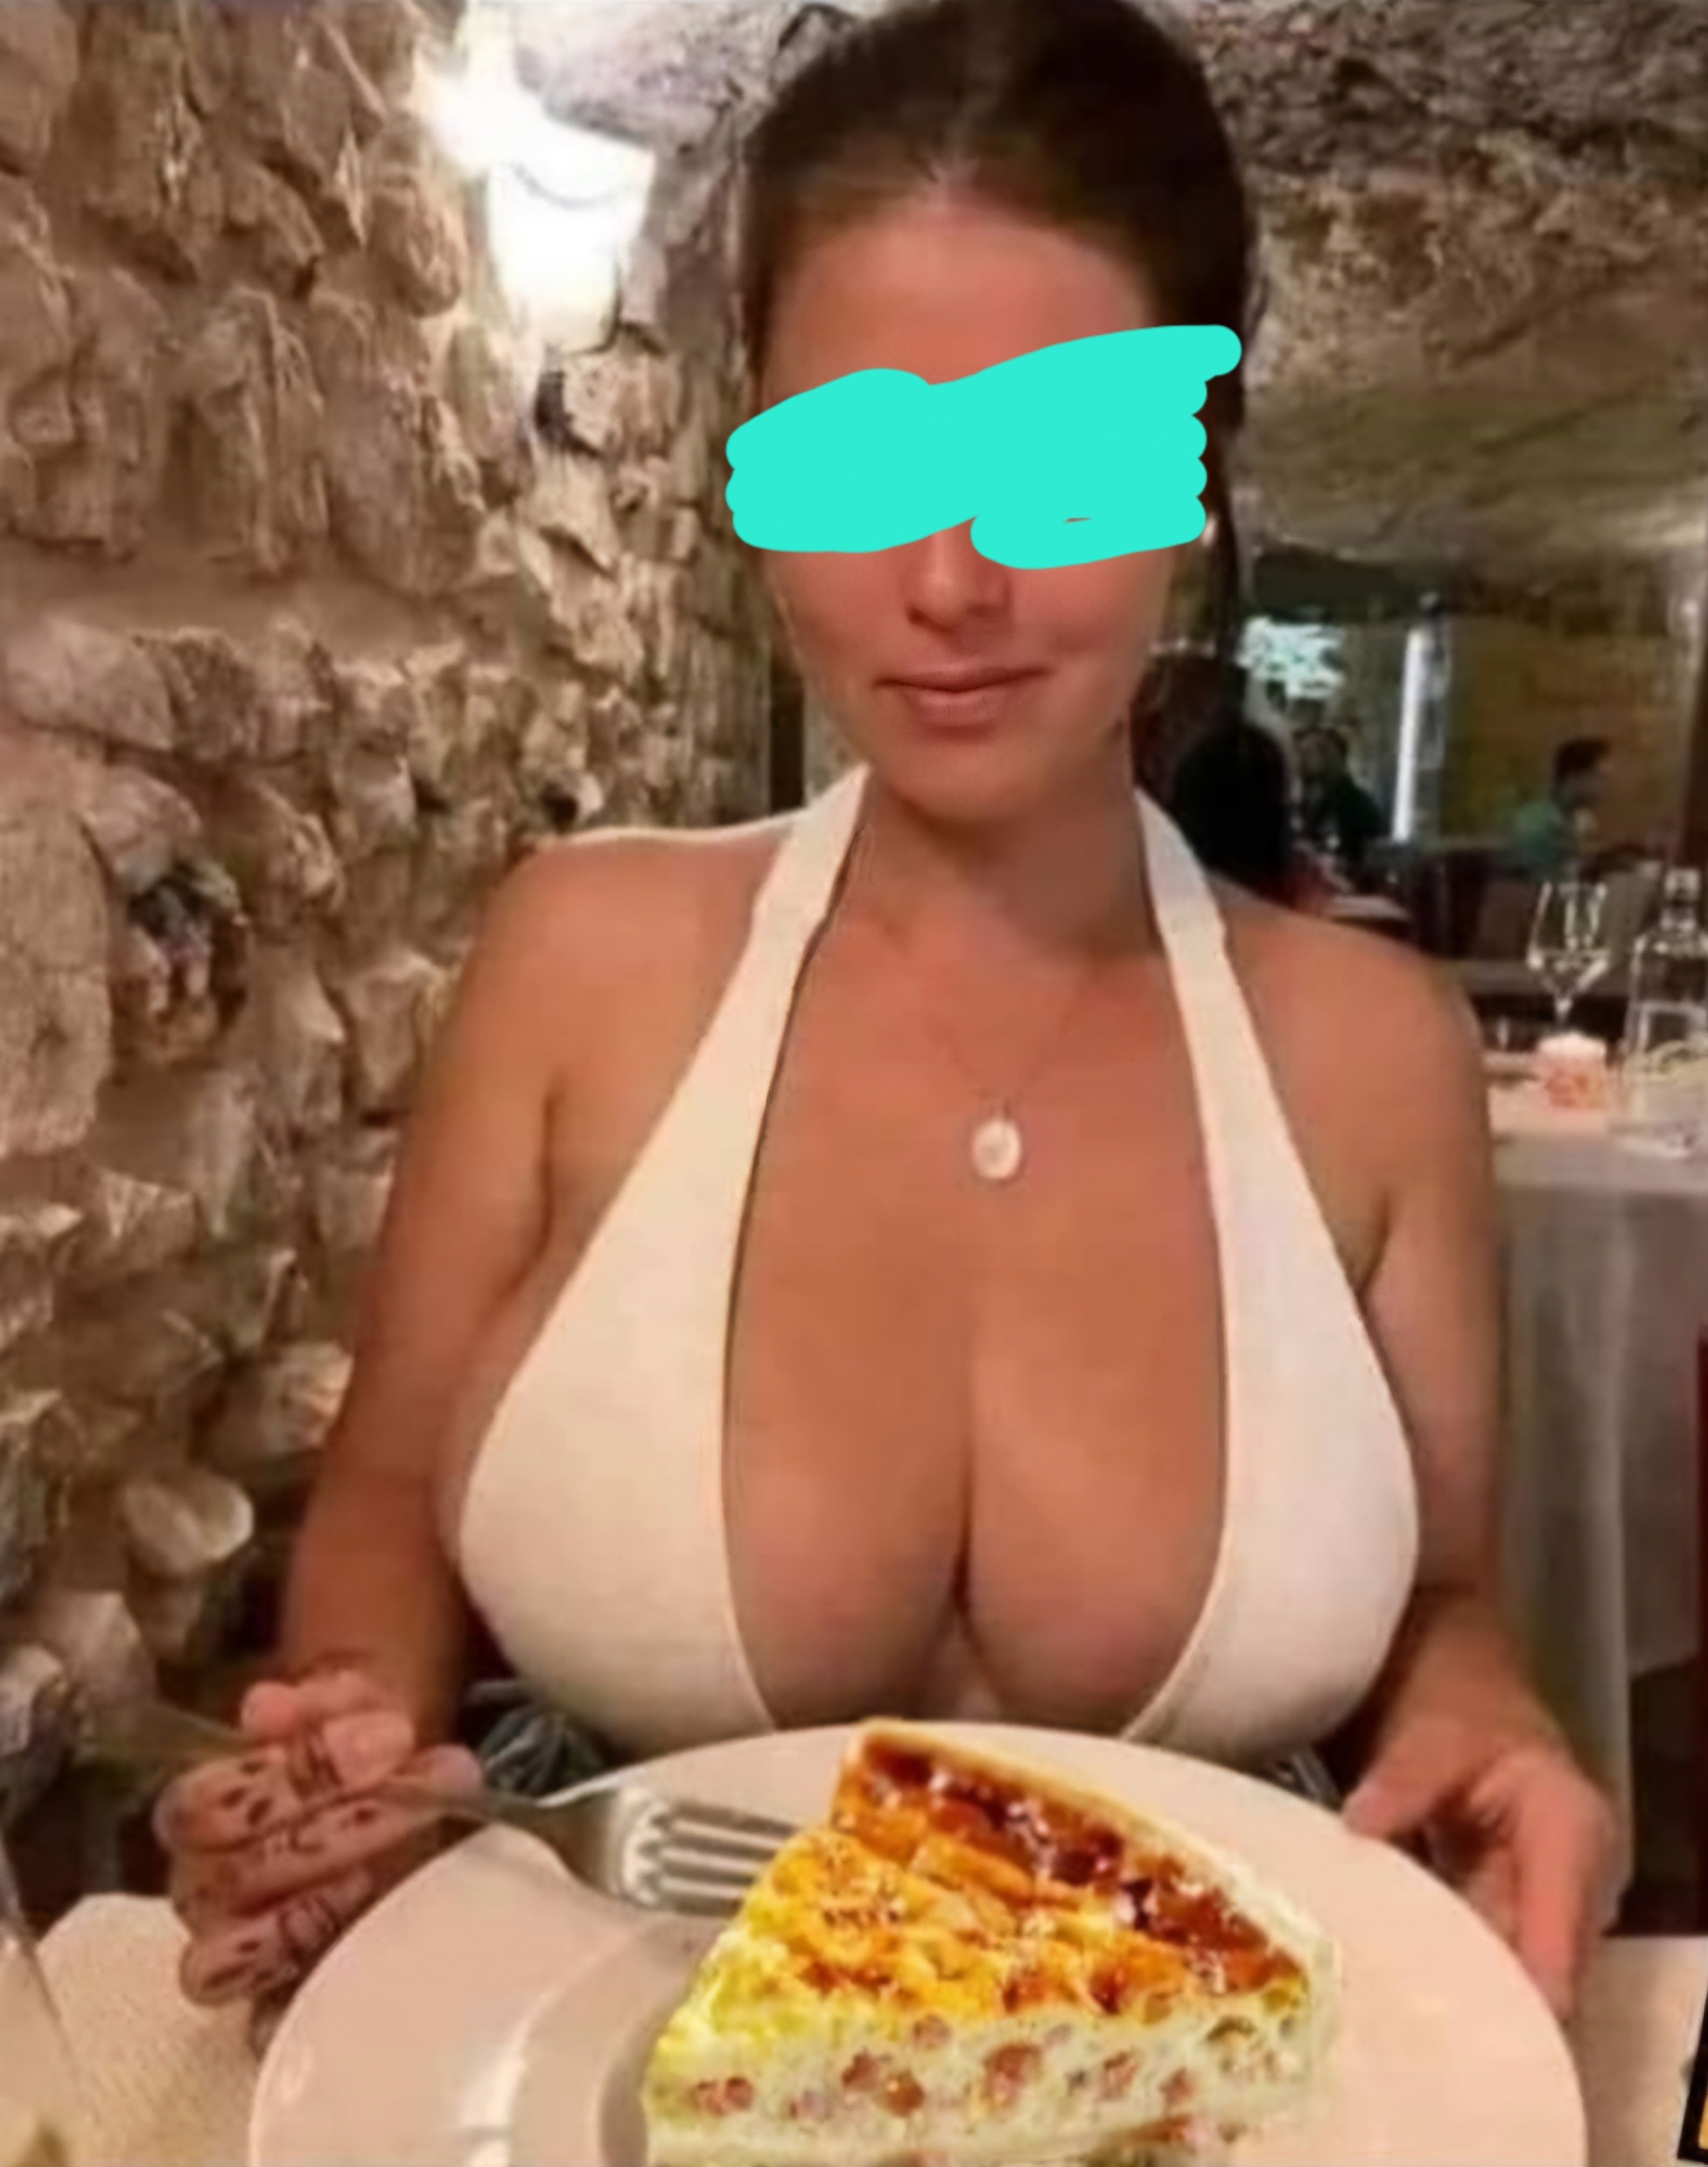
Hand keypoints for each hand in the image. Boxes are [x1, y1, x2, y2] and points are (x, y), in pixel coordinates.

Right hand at [156, 1665, 480, 2012]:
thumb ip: (322, 1700)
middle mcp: (201, 1888)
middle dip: (348, 1823)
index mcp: (201, 1813)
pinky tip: (372, 1944)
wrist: (402, 1803)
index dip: (300, 1769)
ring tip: (404, 1862)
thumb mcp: (362, 1711)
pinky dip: (306, 1990)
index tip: (397, 1732)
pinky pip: (262, 2021)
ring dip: (324, 1905)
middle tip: (436, 1781)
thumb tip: (265, 1707)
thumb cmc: (370, 1758)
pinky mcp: (271, 2004)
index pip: (208, 1804)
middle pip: (237, 1873)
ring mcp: (233, 1953)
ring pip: (237, 1953)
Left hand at [1344, 1712, 1616, 2019]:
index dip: (1520, 1993)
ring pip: (1510, 1974)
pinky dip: (1444, 1969)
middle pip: (1537, 1974)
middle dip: (1480, 2005)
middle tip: (1402, 2022)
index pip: (1557, 1938)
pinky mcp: (1517, 1919)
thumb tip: (1358, 1827)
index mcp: (1572, 1833)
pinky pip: (1486, 1960)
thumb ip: (1403, 1780)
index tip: (1463, 2025)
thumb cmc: (1460, 1711)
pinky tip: (1388, 1982)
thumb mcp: (1432, 1735)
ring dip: (1458, 1992)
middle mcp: (1576, 1886)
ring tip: (1386, 2005)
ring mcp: (1548, 1908)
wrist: (1469, 1698)